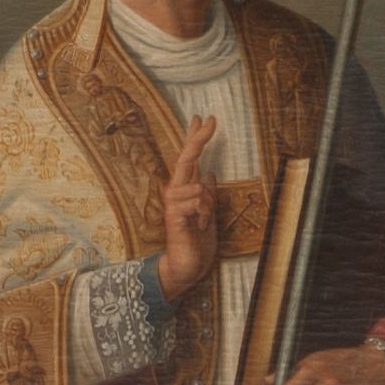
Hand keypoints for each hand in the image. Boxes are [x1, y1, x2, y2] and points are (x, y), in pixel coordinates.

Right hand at [156, 114, 220, 300]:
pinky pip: (197, 203)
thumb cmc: (196, 242)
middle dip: (198, 138)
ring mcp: (174, 203)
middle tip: (210, 118)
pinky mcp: (175, 216)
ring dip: (208, 205)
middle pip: (187, 158)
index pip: (189, 158)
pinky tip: (197, 227)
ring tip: (202, 222)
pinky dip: (203, 215)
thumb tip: (209, 173)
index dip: (195, 137)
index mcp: (185, 190)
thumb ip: (207, 194)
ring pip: (199, 187)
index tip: (202, 117)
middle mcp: (176, 192)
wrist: (186, 267)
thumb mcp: (208, 213)